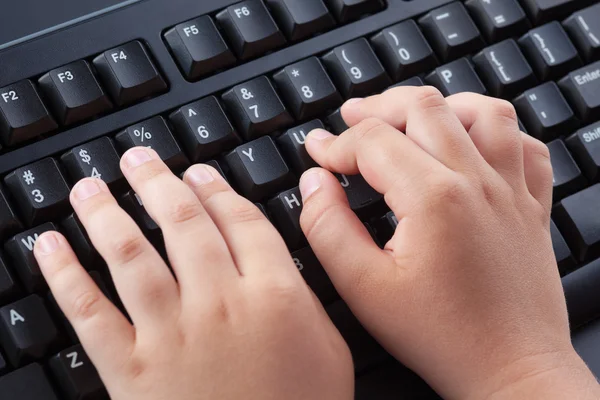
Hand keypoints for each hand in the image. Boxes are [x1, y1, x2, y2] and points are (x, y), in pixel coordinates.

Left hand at [33, 148, 352, 399]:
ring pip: (131, 254)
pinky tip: (51, 247)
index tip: (198, 173)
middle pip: (183, 223)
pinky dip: (64, 275)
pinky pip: (90, 312)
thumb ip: (303, 298)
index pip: (240, 221)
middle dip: (157, 182)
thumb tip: (276, 261)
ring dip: (107, 213)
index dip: (217, 190)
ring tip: (91, 187)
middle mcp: (219, 302)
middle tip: (138, 159)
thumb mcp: (329, 350)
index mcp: (273, 295)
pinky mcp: (132, 369)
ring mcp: (172, 333)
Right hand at [298, 87, 599, 399]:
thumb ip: (327, 227)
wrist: (510, 368)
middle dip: (378, 107)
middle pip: (425, 107)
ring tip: (410, 116)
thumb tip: (314, 182)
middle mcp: (477, 182)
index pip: (374, 141)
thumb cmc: (441, 335)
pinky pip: (525, 146)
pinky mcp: (531, 206)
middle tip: (351, 118)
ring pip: (483, 111)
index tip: (318, 152)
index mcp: (433, 198)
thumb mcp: (363, 288)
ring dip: (439, 105)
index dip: (336, 142)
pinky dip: (496, 131)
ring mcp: (511, 190)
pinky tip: (472, 142)